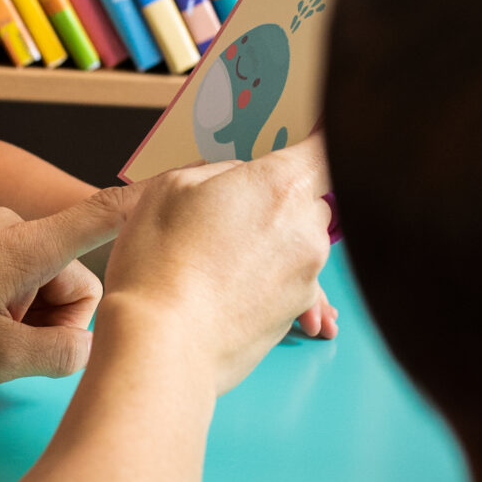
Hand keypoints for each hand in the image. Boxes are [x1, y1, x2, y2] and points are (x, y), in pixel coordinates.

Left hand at [0, 188, 133, 387]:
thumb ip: (62, 356)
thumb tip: (91, 349)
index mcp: (28, 247)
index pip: (99, 219)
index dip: (139, 209)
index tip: (173, 185)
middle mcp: (10, 229)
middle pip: (67, 280)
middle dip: (50, 320)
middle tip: (4, 348)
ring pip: (34, 286)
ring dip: (19, 320)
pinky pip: (4, 281)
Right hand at [102, 141, 333, 393]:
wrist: (163, 345)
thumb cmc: (158, 265)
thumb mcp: (170, 188)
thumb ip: (219, 172)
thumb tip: (241, 178)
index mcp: (278, 184)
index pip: (322, 146)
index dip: (317, 138)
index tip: (312, 137)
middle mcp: (305, 225)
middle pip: (308, 197)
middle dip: (278, 201)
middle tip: (230, 214)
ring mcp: (308, 272)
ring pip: (300, 241)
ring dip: (272, 244)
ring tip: (220, 261)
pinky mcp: (298, 309)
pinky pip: (294, 281)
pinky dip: (269, 281)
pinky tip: (230, 290)